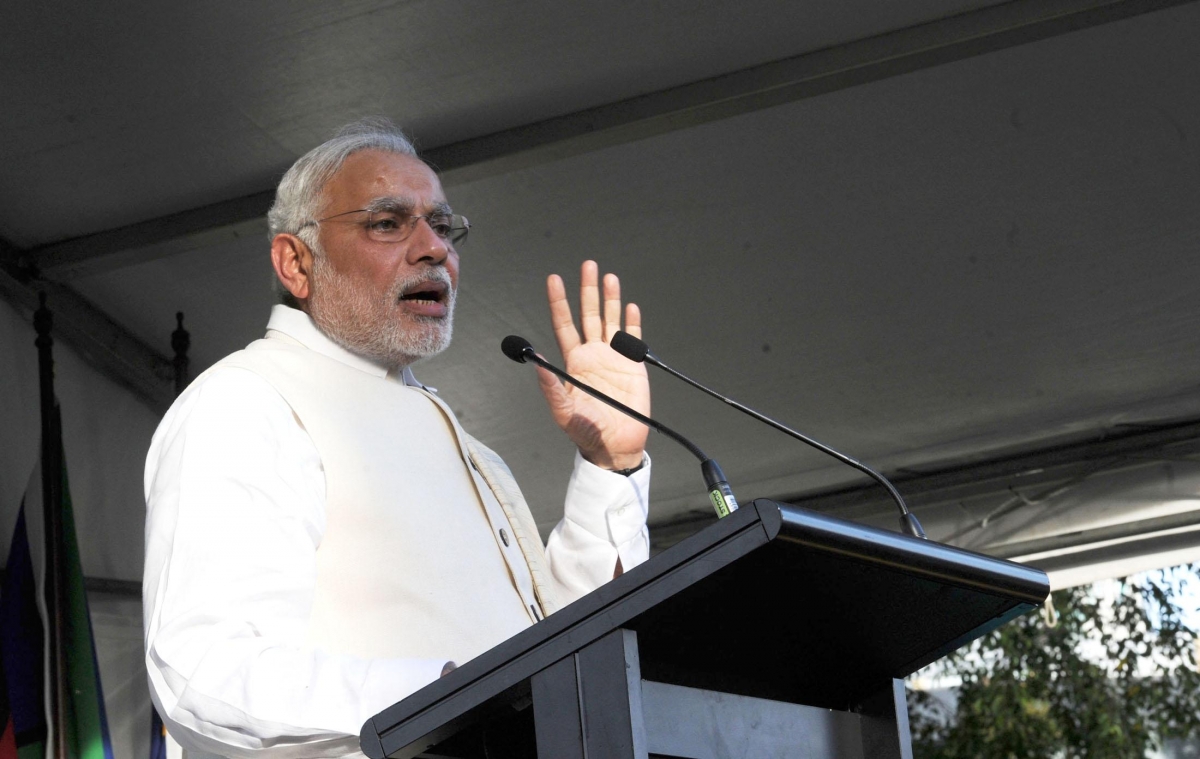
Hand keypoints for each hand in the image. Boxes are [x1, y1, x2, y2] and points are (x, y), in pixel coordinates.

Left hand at [538, 261, 649, 470]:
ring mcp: (613, 358)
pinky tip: (631, 307)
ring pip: (611, 321)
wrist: (616, 445)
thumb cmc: (586, 432)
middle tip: (588, 265)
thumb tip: (537, 363)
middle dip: (587, 290)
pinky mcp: (633, 366)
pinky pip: (633, 339)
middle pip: (589, 314)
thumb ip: (551, 388)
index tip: (554, 280)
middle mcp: (592, 354)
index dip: (559, 303)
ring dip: (610, 299)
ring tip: (609, 277)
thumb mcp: (563, 412)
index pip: (564, 325)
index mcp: (573, 362)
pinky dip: (632, 323)